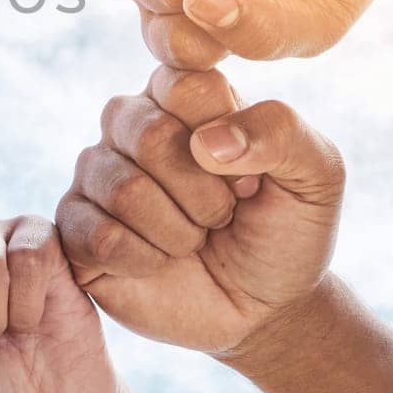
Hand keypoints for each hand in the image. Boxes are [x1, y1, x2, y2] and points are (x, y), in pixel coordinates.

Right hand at [58, 67, 343, 355]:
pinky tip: (160, 262)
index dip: (229, 139)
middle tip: (223, 215)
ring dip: (178, 231)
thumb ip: (281, 133)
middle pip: (150, 133)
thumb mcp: (317, 175)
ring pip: (123, 189)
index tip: (252, 174)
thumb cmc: (285, 230)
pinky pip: (98, 236)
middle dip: (205, 193)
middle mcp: (130, 123)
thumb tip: (209, 142)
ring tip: (195, 239)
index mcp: (183, 94)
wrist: (263, 308)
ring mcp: (96, 175)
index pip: (187, 84)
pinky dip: (146, 259)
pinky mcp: (75, 229)